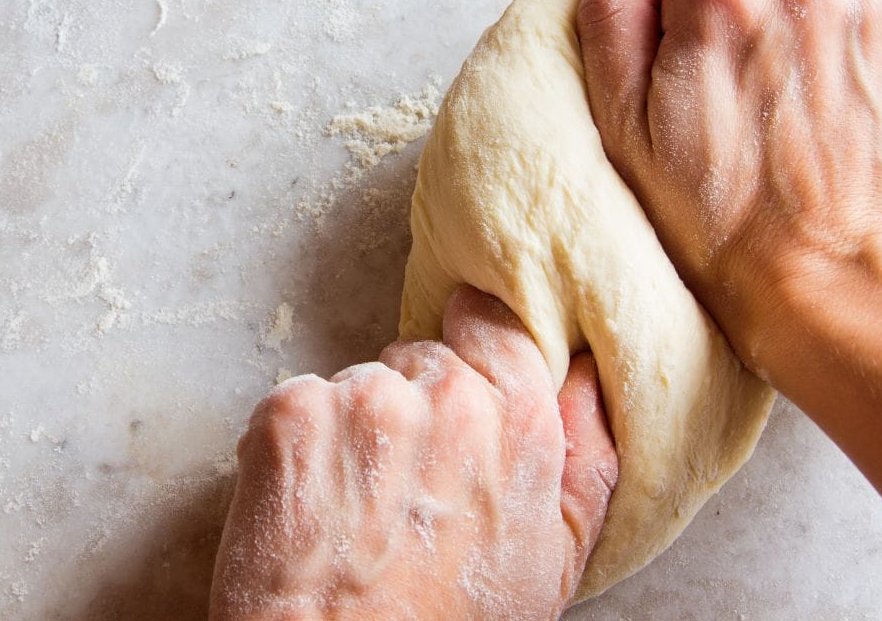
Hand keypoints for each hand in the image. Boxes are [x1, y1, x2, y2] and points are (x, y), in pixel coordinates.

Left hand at [209, 287, 618, 620]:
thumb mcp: (552, 558)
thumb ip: (588, 456)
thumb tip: (588, 373)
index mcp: (518, 421)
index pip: (491, 322)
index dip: (470, 349)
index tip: (452, 390)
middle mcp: (445, 395)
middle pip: (420, 357)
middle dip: (412, 407)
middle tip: (404, 487)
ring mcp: (364, 400)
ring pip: (359, 380)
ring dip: (354, 427)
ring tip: (356, 507)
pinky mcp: (293, 413)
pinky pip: (299, 399)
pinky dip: (299, 442)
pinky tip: (311, 504)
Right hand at [577, 0, 881, 373]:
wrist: (837, 284)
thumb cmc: (720, 222)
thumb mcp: (624, 131)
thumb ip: (613, 16)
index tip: (664, 33)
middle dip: (719, 19)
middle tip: (721, 107)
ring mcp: (867, 5)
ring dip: (780, 37)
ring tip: (777, 121)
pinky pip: (849, 15)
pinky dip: (831, 54)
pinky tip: (822, 118)